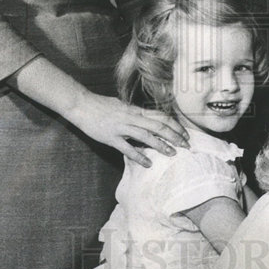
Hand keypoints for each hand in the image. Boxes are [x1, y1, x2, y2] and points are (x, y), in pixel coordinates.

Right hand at [68, 93, 189, 166]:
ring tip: (173, 154)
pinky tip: (148, 163)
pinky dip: (139, 156)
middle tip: (186, 145)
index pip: (161, 116)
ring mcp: (121, 128)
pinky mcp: (111, 137)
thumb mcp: (122, 106)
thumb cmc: (101, 105)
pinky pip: (127, 148)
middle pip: (159, 126)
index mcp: (135, 109)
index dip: (175, 125)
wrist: (81, 105)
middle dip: (175, 136)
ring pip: (146, 136)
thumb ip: (135, 113)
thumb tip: (147, 119)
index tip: (185, 133)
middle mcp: (131, 117)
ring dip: (161, 145)